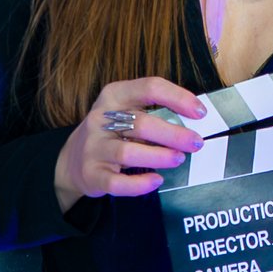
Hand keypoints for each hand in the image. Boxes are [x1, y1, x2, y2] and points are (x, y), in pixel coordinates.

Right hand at [55, 77, 211, 210]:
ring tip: (178, 159)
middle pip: (142, 123)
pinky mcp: (92, 175)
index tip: (200, 112)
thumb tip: (193, 120)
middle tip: (195, 143)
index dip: (178, 98)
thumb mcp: (125, 111)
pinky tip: (156, 180)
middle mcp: (100, 119)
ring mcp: (94, 148)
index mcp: (113, 96)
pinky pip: (118, 183)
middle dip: (174, 134)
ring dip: (159, 156)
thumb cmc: (111, 133)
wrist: (72, 160)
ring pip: (129, 153)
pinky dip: (140, 183)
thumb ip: (153, 112)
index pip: (149, 88)